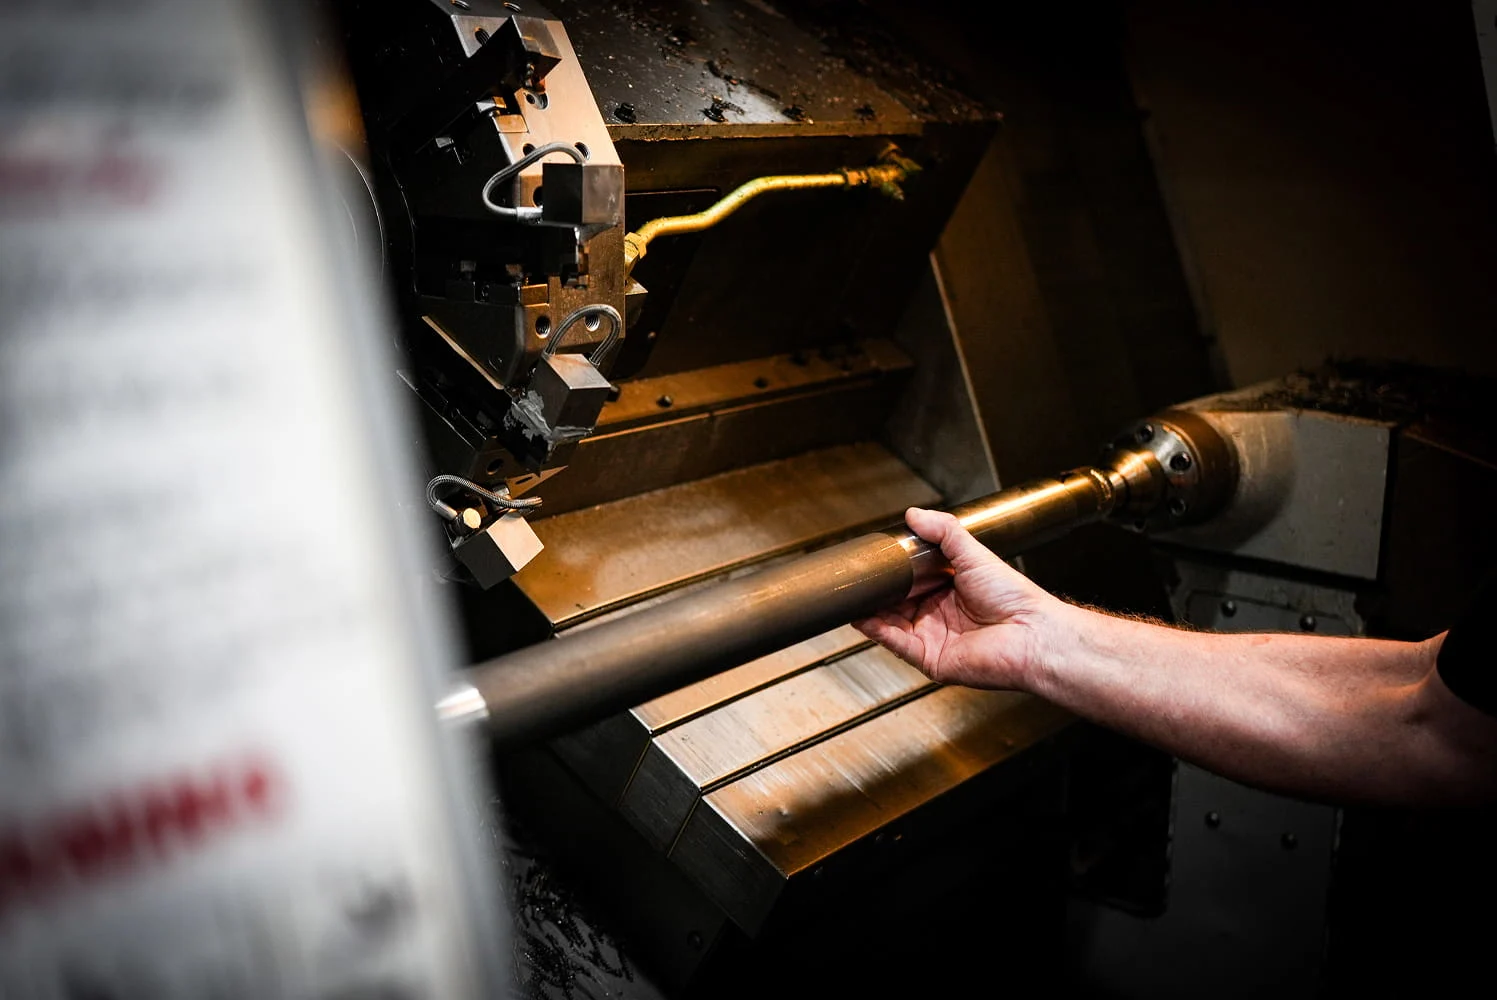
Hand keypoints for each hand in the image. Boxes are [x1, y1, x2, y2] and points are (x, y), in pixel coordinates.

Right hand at [852, 507, 1063, 689]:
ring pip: (891, 624)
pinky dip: (877, 631)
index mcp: (949, 592)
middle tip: (859, 577)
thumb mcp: (974, 553)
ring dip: (871, 611)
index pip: (911, 582)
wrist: (1031, 633)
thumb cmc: (1014, 599)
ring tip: (854, 595)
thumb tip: (914, 514)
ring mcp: (933, 639)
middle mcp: (939, 617)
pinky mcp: (930, 659)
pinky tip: (862, 617)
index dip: (893, 573)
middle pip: (897, 604)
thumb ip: (943, 531)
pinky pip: (897, 644)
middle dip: (877, 592)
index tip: (875, 561)